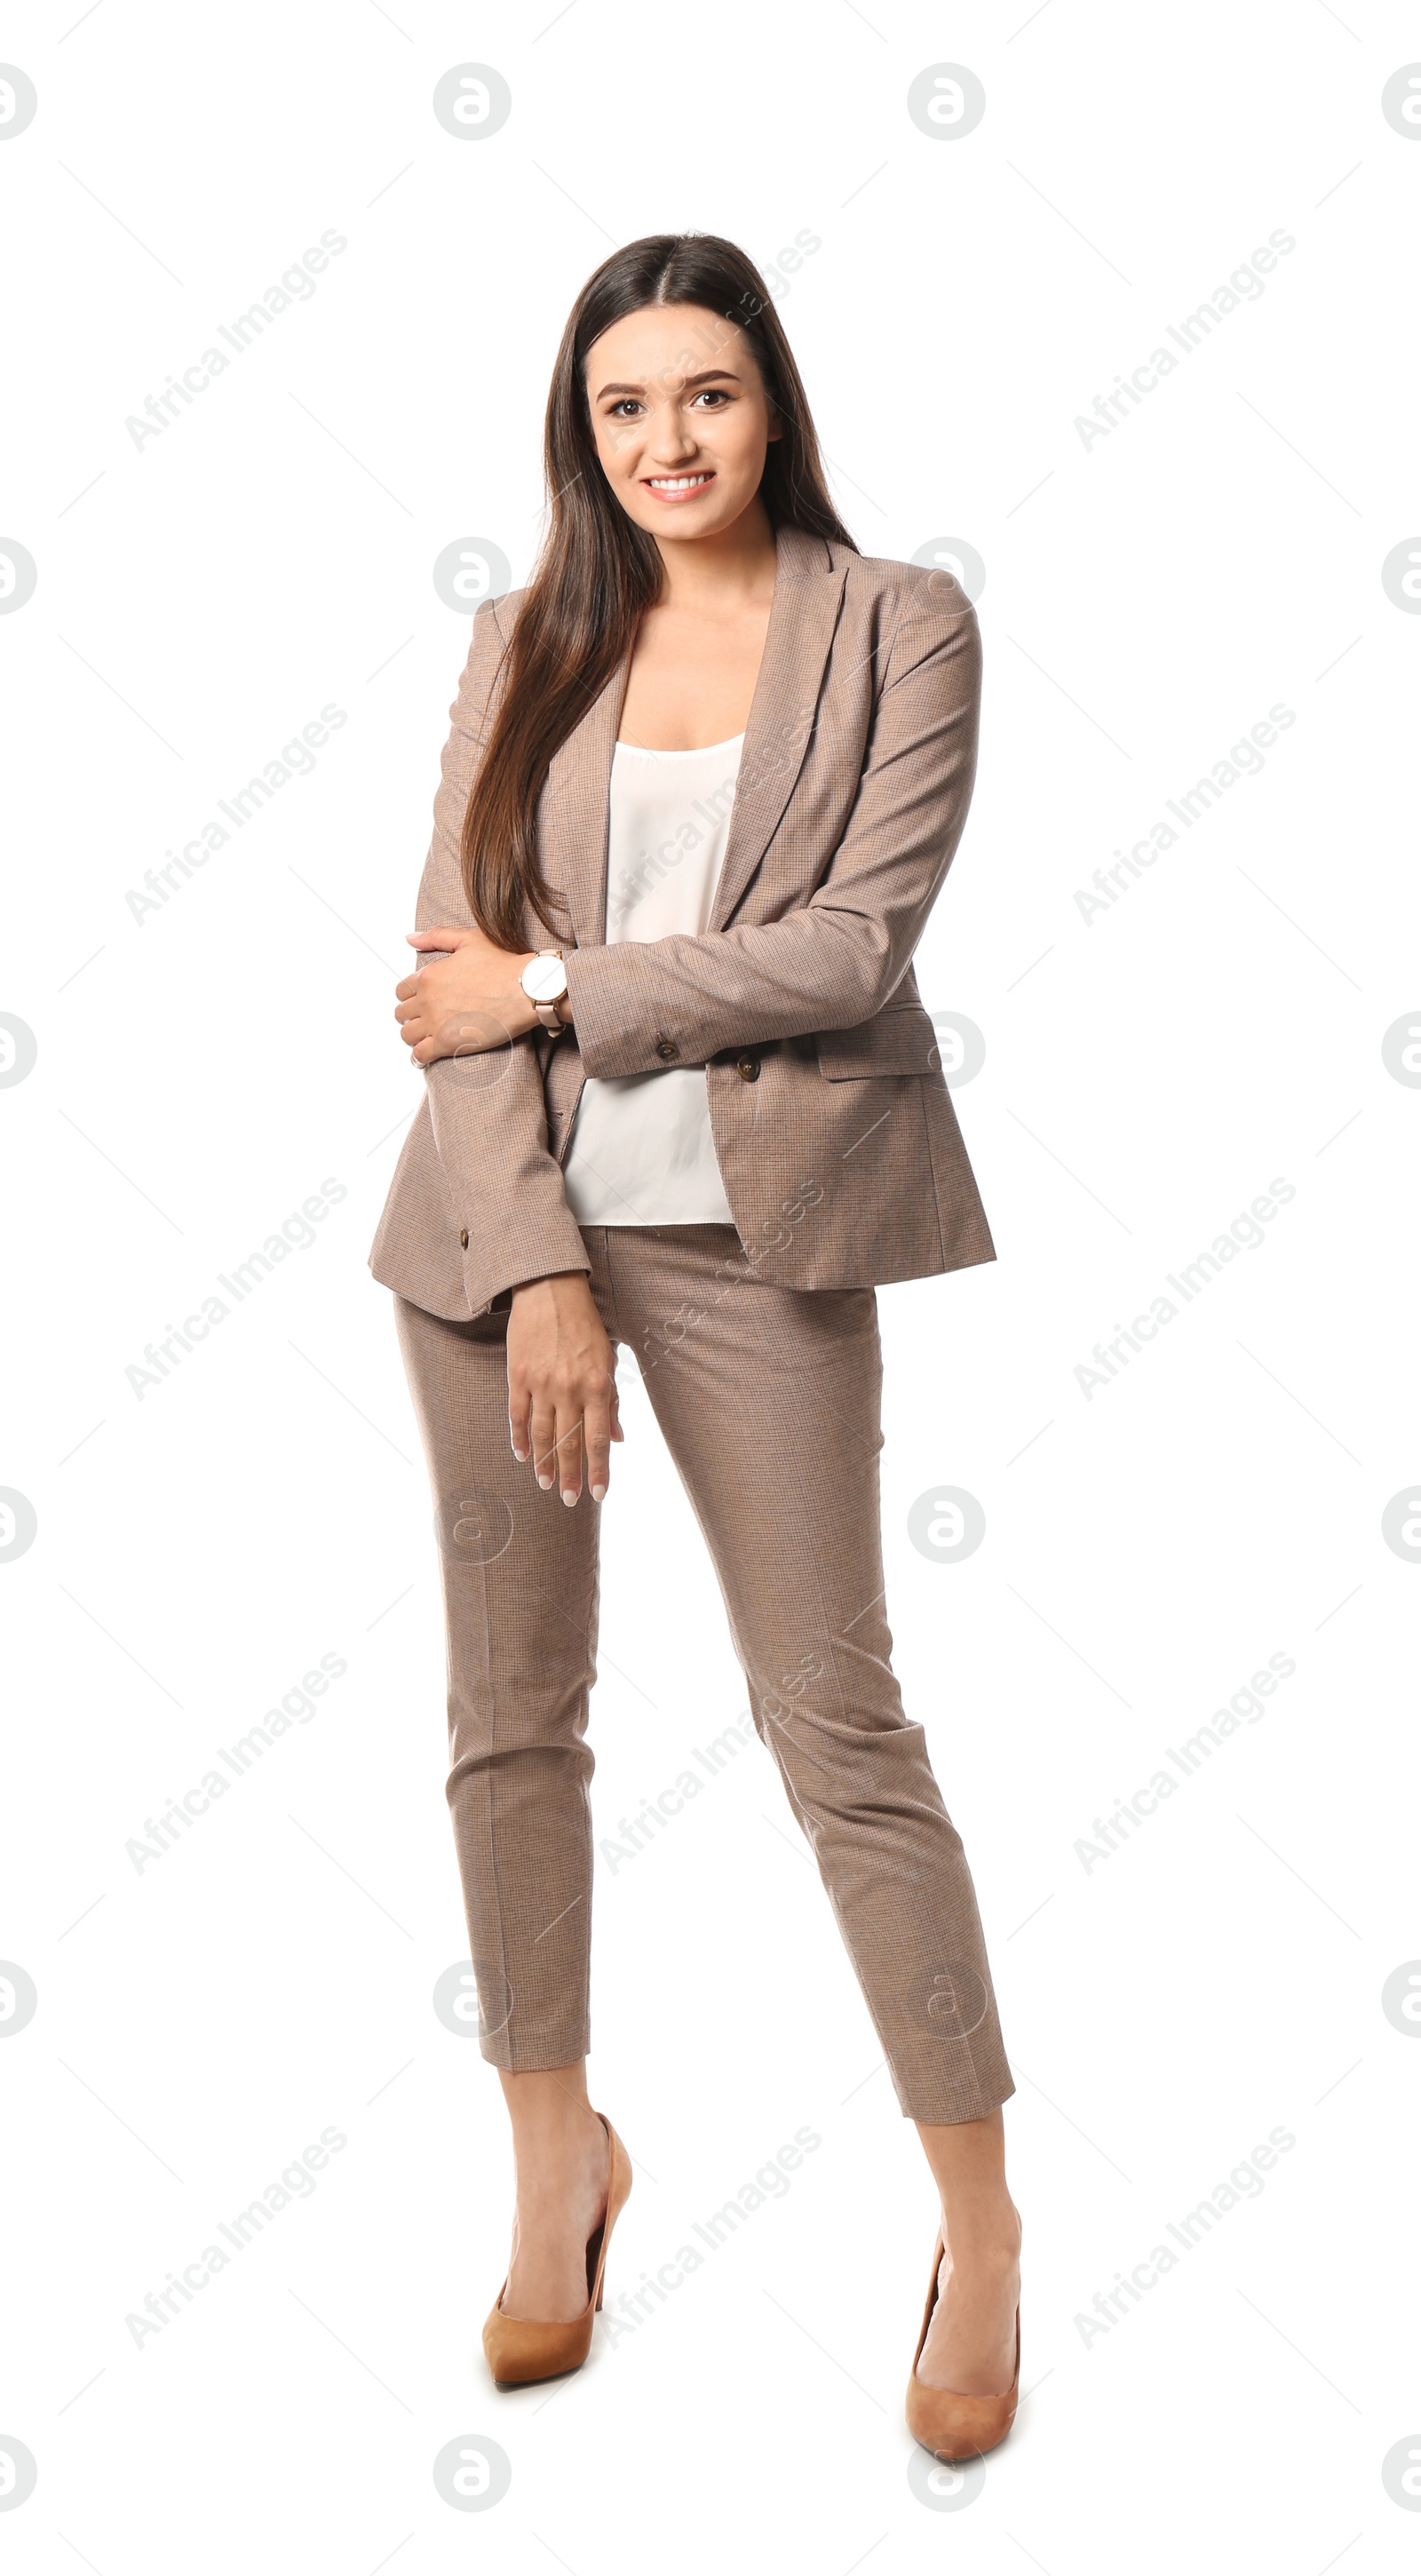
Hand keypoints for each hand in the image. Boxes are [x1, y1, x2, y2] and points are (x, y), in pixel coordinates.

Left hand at [396, 924, 542, 1063]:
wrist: (526, 989)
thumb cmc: (503, 965)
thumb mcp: (469, 940)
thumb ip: (436, 937)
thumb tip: (410, 939)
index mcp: (429, 975)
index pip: (402, 990)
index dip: (410, 996)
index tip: (420, 1001)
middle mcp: (427, 999)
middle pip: (402, 1013)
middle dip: (411, 1017)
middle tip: (424, 1020)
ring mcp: (436, 1023)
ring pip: (407, 1035)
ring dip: (414, 1036)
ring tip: (425, 1038)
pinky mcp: (448, 1043)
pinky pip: (420, 1055)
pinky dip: (419, 1057)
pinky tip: (423, 1057)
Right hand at [508, 1273, 621, 1503]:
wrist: (550, 1291)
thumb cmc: (585, 1326)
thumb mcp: (608, 1361)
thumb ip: (611, 1402)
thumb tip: (617, 1438)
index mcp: (597, 1385)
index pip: (598, 1439)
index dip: (599, 1470)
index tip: (598, 1494)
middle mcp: (570, 1388)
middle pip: (569, 1443)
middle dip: (571, 1475)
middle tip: (571, 1500)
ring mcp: (542, 1383)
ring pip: (541, 1435)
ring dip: (544, 1463)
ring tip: (547, 1484)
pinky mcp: (518, 1375)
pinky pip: (518, 1415)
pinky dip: (520, 1438)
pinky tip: (522, 1455)